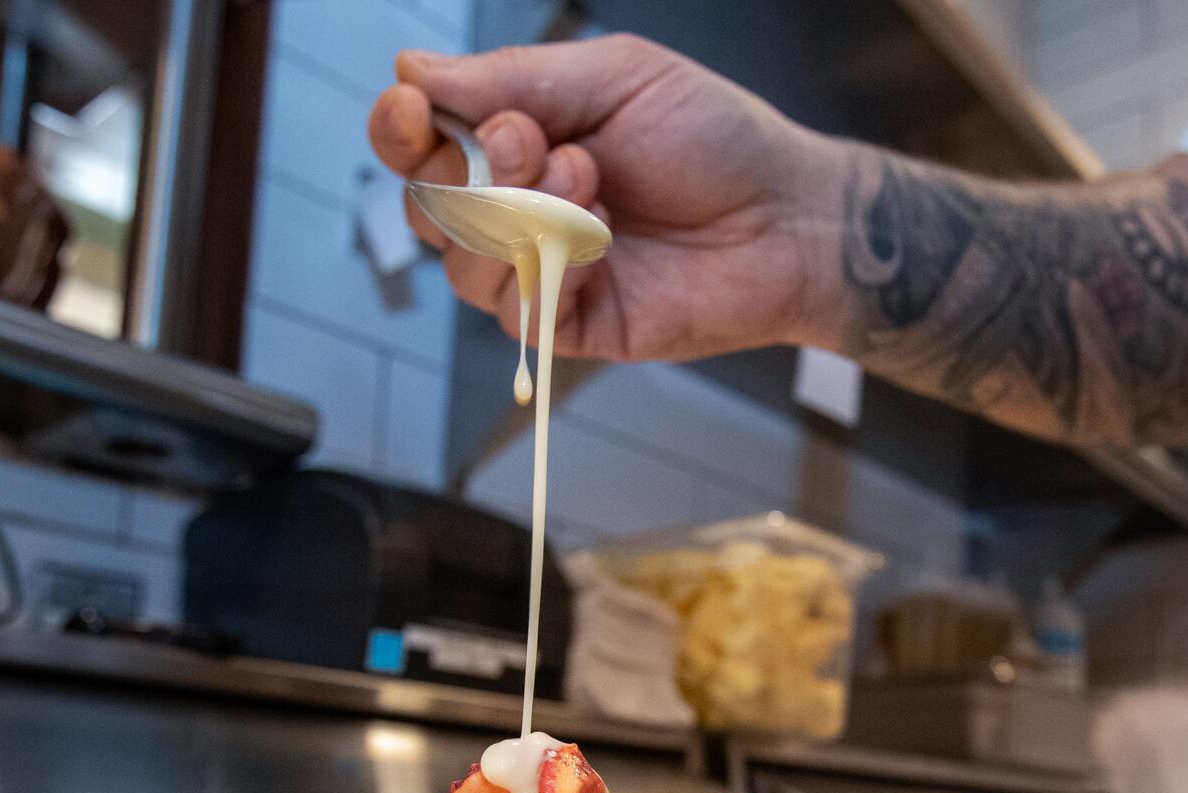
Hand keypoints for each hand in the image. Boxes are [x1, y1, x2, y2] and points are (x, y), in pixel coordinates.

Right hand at [368, 35, 846, 362]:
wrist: (788, 215)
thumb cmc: (715, 139)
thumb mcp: (614, 78)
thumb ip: (513, 77)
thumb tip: (414, 72)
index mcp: (514, 141)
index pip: (419, 144)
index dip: (399, 129)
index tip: (412, 109)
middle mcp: (514, 211)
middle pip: (424, 207)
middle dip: (468, 168)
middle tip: (532, 139)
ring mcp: (538, 273)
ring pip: (462, 262)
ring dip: (519, 212)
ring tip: (590, 180)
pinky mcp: (571, 326)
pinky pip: (520, 309)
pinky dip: (555, 266)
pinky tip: (606, 237)